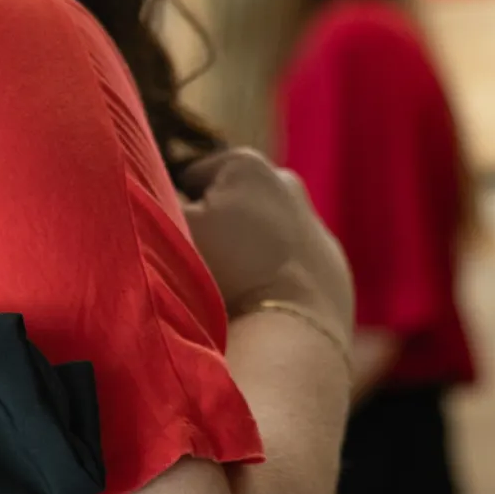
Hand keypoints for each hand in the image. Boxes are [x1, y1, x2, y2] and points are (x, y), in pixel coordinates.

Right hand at [174, 149, 354, 332]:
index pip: (189, 177)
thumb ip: (161, 199)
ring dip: (247, 250)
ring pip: (264, 231)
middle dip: (217, 225)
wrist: (291, 329)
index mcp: (244, 164)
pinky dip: (276, 274)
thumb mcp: (175, 226)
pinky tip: (263, 300)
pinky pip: (292, 262)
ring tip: (232, 286)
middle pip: (232, 201)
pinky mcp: (333, 262)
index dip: (174, 207)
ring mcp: (315, 223)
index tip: (176, 238)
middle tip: (202, 263)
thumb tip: (163, 193)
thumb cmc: (226, 269)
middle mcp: (286, 181)